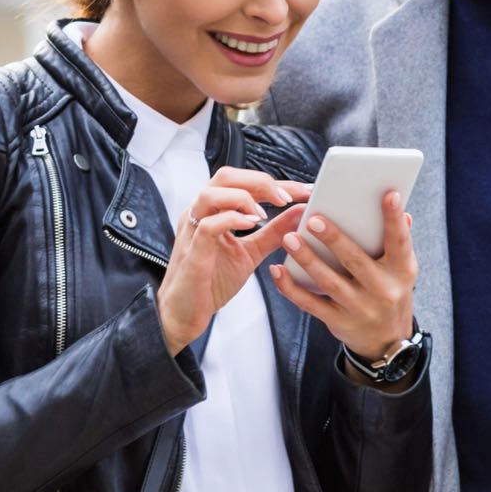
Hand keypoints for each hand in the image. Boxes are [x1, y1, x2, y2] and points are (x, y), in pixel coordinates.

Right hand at [156, 168, 310, 354]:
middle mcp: (200, 214)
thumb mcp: (251, 252)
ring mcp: (192, 231)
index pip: (244, 182)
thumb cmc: (212, 281)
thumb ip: (275, 232)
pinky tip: (252, 225)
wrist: (185, 315)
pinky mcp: (191, 252)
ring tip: (266, 214)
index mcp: (213, 210)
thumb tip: (301, 211)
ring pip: (211, 193)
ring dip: (244, 198)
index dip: (276, 182)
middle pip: (226, 176)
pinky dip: (232, 219)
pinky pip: (207, 226)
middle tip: (287, 198)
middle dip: (261, 182)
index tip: (305, 190)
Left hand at [269, 191, 416, 363]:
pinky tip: (277, 270)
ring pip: (328, 281)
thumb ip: (398, 241)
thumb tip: (402, 213)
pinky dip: (291, 287)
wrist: (388, 341)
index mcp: (402, 271)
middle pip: (355, 260)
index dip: (394, 218)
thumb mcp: (402, 269)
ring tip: (289, 238)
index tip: (388, 194)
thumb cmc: (391, 291)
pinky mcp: (338, 321)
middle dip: (334, 239)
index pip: (399, 241)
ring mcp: (359, 307)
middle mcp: (382, 290)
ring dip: (307, 259)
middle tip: (314, 219)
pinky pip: (310, 303)